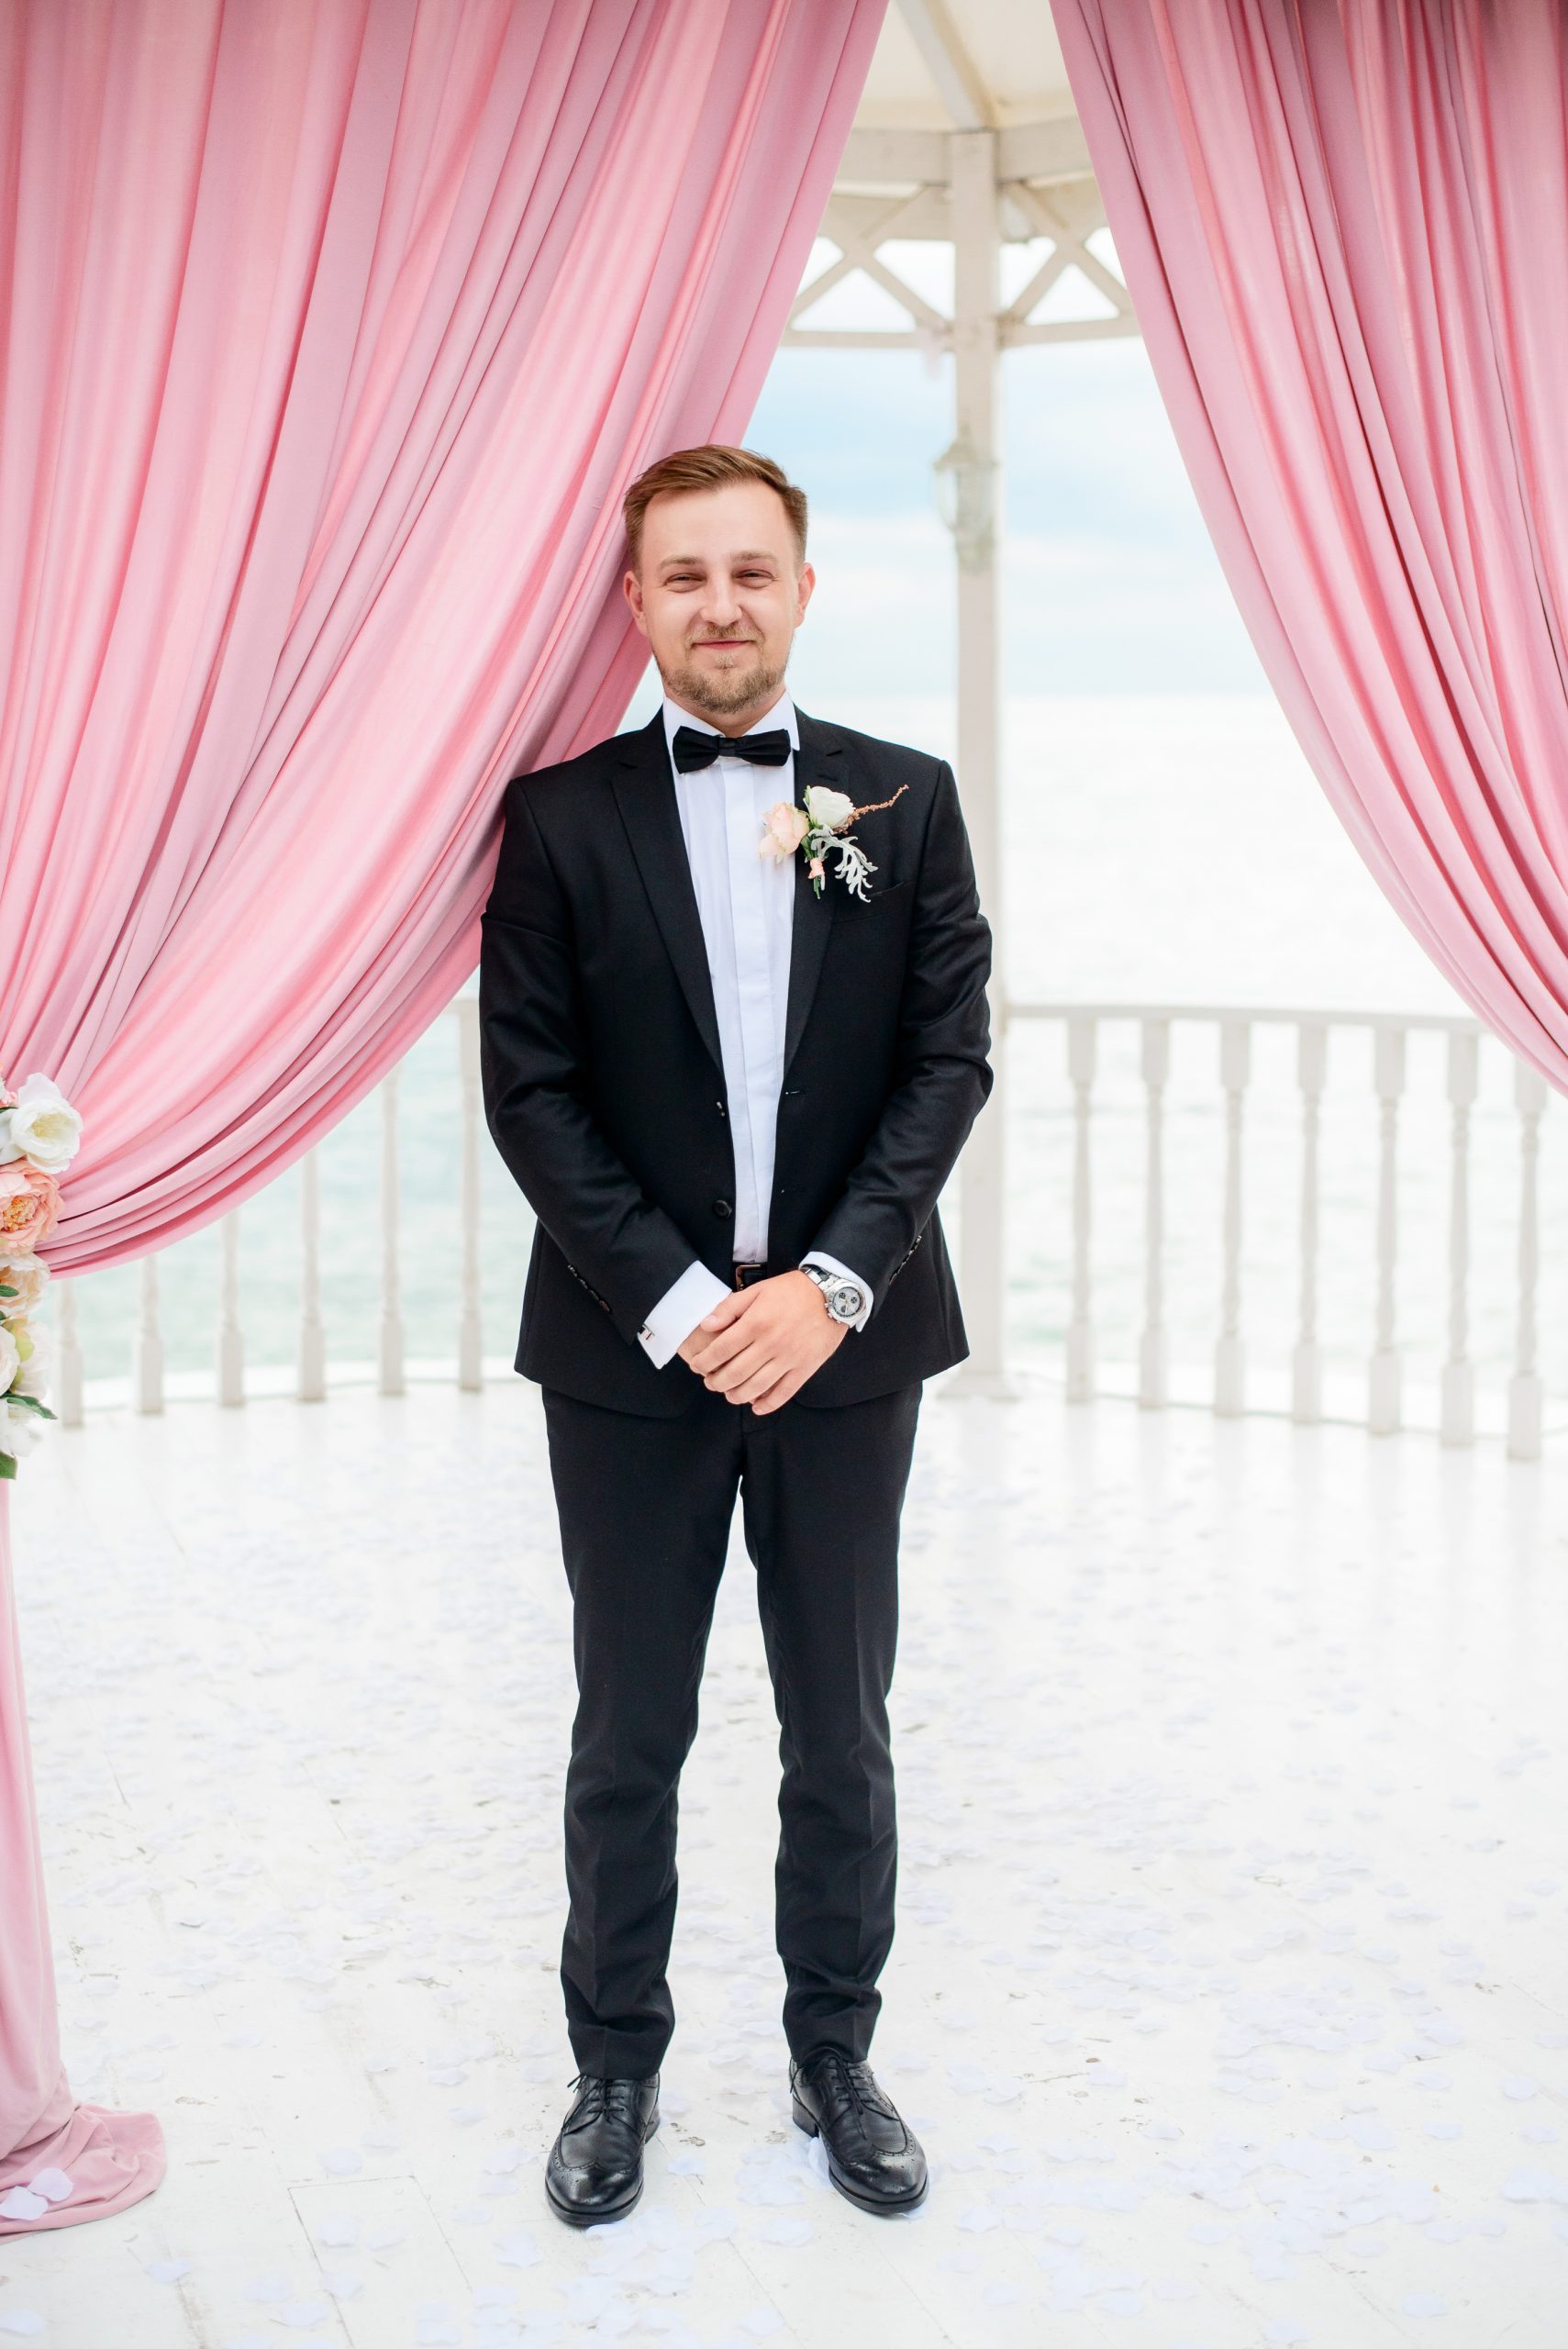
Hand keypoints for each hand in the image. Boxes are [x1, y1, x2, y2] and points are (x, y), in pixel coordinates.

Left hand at [677, 1271, 846, 1412]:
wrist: (832, 1293)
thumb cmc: (792, 1290)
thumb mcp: (757, 1290)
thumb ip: (730, 1307)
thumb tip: (706, 1325)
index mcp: (755, 1323)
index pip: (721, 1350)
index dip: (704, 1362)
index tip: (696, 1366)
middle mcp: (770, 1344)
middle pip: (735, 1373)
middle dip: (716, 1382)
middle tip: (710, 1382)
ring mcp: (789, 1358)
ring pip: (756, 1387)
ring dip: (737, 1395)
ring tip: (729, 1394)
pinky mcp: (805, 1368)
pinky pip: (784, 1392)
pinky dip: (768, 1404)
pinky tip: (756, 1407)